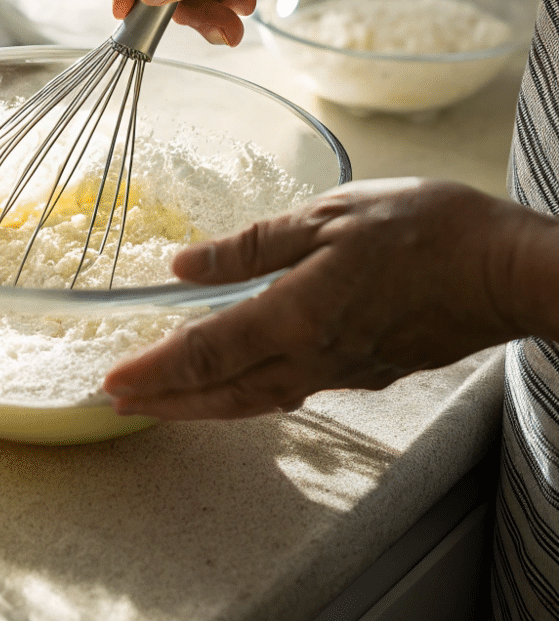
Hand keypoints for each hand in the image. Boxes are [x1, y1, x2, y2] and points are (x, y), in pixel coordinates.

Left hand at [103, 179, 545, 419]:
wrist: (509, 269)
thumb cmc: (426, 229)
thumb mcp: (328, 217)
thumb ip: (252, 246)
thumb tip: (184, 265)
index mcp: (297, 316)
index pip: (206, 353)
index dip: (154, 370)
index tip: (112, 381)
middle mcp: (314, 357)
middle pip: (223, 392)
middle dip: (166, 401)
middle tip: (118, 403)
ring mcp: (343, 371)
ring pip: (256, 400)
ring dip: (202, 404)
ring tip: (164, 402)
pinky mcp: (366, 371)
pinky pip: (291, 390)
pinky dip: (249, 393)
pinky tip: (239, 383)